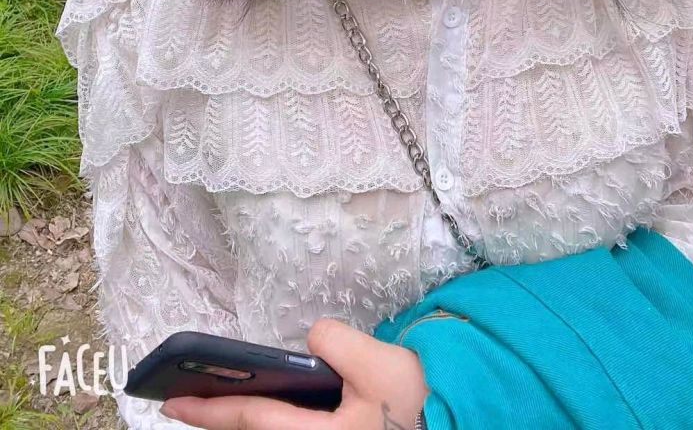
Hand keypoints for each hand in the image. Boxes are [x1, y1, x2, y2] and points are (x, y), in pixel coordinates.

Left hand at [158, 317, 428, 428]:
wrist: (455, 420)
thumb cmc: (418, 401)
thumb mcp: (380, 366)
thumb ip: (338, 343)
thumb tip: (311, 337)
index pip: (253, 420)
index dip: (210, 408)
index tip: (172, 400)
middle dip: (216, 419)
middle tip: (181, 401)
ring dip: (239, 421)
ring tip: (214, 402)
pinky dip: (264, 421)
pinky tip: (261, 408)